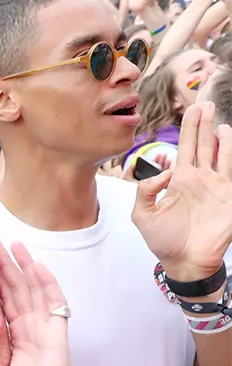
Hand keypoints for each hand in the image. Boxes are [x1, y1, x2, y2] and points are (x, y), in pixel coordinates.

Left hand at [0, 240, 88, 365]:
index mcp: (14, 336)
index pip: (2, 301)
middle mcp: (30, 328)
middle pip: (16, 289)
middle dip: (5, 266)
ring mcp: (44, 329)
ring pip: (33, 290)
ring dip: (23, 266)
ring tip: (13, 244)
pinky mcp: (57, 334)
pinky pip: (53, 304)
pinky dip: (46, 284)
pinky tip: (37, 266)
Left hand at [133, 102, 231, 281]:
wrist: (183, 261)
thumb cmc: (163, 240)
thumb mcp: (142, 214)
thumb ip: (145, 190)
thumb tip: (164, 172)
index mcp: (180, 180)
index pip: (185, 147)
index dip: (189, 128)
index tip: (192, 109)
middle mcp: (200, 179)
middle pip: (203, 145)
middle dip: (204, 124)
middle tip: (205, 104)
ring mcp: (217, 187)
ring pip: (221, 155)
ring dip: (222, 137)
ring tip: (219, 120)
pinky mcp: (229, 197)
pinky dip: (231, 156)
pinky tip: (230, 140)